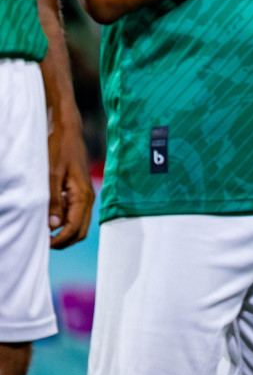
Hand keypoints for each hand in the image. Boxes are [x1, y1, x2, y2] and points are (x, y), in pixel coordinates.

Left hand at [46, 116, 93, 247]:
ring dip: (64, 232)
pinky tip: (51, 218)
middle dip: (64, 241)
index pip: (74, 228)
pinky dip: (65, 222)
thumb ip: (54, 201)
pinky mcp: (79, 191)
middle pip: (80, 231)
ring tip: (45, 232)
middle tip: (43, 243)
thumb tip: (54, 226)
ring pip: (79, 224)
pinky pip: (76, 214)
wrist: (67, 130)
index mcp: (82, 195)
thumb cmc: (59, 148)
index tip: (43, 244)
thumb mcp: (51, 175)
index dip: (59, 240)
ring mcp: (85, 194)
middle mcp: (88, 197)